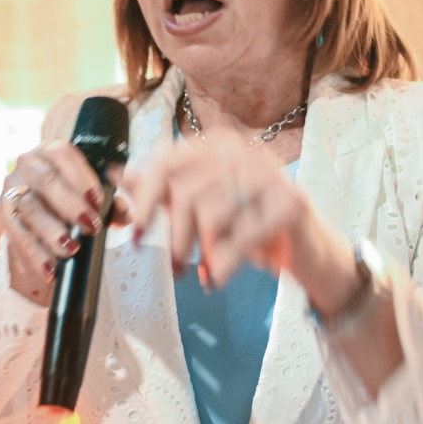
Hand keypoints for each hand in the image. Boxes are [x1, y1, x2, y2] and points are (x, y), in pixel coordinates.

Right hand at [0, 141, 130, 303]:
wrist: (45, 212)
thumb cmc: (73, 197)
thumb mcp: (94, 197)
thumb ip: (112, 204)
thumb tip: (125, 213)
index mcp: (51, 152)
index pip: (63, 154)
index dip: (82, 178)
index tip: (98, 201)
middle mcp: (28, 164)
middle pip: (45, 180)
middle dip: (70, 205)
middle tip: (90, 227)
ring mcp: (12, 189)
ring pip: (29, 208)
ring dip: (51, 231)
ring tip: (71, 249)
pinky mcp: (5, 215)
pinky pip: (18, 235)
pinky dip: (36, 254)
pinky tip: (51, 268)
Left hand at [122, 129, 355, 307]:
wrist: (305, 251)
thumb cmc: (248, 227)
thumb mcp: (201, 207)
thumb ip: (161, 189)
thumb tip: (117, 175)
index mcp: (216, 145)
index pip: (167, 162)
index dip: (145, 201)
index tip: (133, 236)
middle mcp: (242, 152)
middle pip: (187, 192)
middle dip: (176, 238)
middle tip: (176, 267)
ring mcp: (269, 176)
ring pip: (212, 214)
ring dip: (202, 252)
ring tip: (204, 270)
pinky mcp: (290, 205)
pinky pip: (242, 236)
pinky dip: (223, 264)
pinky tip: (218, 278)